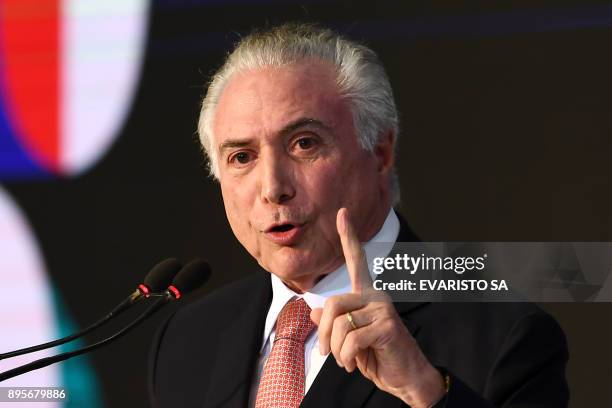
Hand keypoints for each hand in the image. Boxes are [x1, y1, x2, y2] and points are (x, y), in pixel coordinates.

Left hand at [310, 208, 445, 407]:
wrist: (404, 378)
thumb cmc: (376, 355)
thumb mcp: (348, 339)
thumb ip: (333, 322)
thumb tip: (312, 310)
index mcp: (367, 294)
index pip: (357, 261)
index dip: (349, 236)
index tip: (342, 212)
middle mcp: (376, 296)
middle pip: (332, 304)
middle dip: (323, 333)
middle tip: (326, 353)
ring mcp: (383, 309)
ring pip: (340, 324)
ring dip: (336, 350)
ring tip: (347, 360)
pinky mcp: (388, 326)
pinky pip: (351, 339)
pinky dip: (347, 357)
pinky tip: (356, 363)